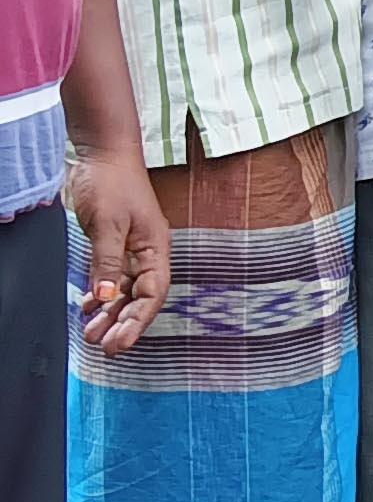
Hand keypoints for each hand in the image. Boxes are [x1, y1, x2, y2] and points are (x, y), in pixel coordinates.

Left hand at [62, 146, 169, 352]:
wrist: (102, 155)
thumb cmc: (113, 183)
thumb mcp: (108, 224)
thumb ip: (107, 262)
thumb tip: (107, 298)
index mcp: (156, 249)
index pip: (152, 294)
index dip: (138, 321)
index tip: (119, 342)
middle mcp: (147, 254)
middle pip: (140, 298)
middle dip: (123, 323)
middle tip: (103, 346)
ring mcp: (131, 250)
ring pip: (124, 291)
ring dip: (109, 313)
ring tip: (91, 333)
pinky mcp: (114, 246)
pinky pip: (111, 278)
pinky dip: (100, 296)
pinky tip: (88, 308)